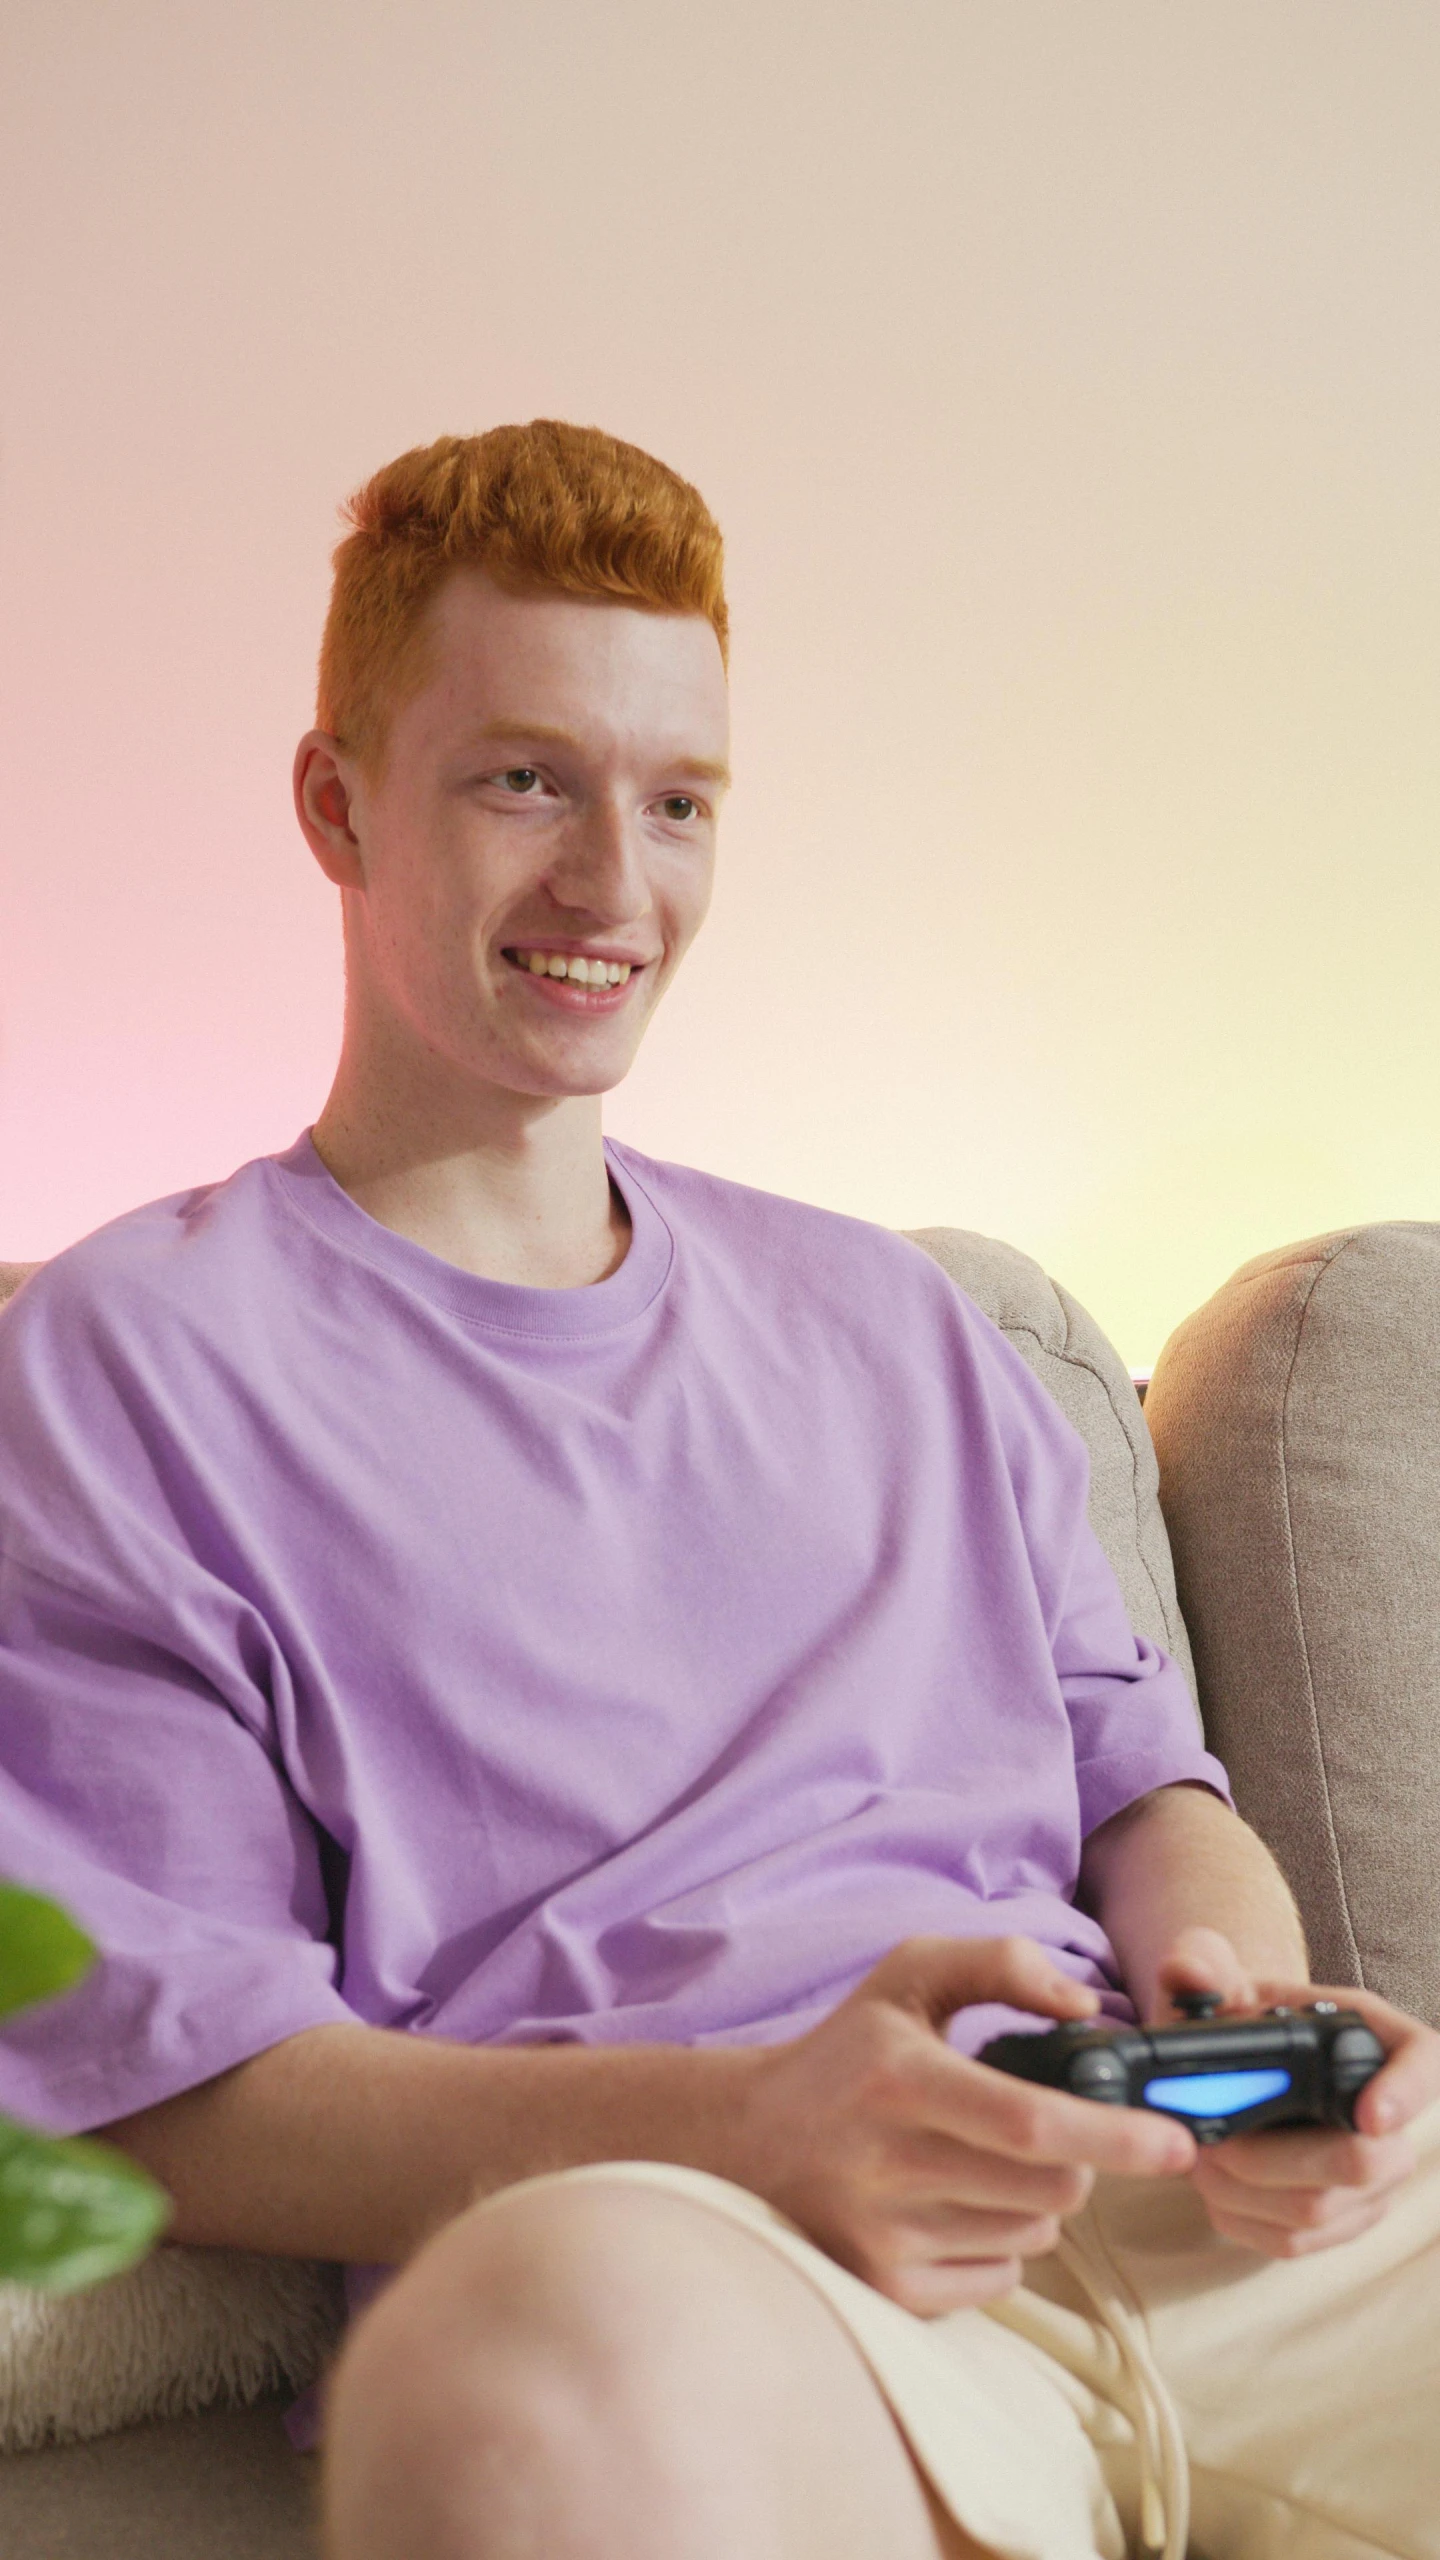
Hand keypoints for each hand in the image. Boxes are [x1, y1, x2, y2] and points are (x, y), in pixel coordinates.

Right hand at [734, 1935, 1194, 2315]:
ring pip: (1035, 2233)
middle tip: (1043, 2132)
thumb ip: (1002, 1964)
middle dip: (1079, 2161)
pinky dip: (1002, 2243)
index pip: (1028, 2122)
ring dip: (1037, 2200)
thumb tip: (1087, 2011)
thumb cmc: (850, 2052)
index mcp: (901, 2077)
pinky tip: (954, 2205)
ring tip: (979, 2162)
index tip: (1176, 2144)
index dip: (1111, 2135)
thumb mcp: (910, 1974)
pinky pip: (1002, 2279)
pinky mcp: (887, 2289)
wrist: (747, 2141)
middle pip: (1051, 2189)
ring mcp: (885, 2237)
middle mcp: (890, 2163)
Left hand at [1154, 1930, 1439, 2256]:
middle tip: (1215, 2142)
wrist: (1236, 2068)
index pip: (1424, 2062)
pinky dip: (1243, 2220)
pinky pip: (1297, 2243)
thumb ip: (1198, 1962)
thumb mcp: (1214, 1978)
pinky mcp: (1341, 2219)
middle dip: (1273, 2159)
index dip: (1407, 2091)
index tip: (1369, 2117)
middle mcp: (1387, 2112)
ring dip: (1246, 2192)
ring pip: (1321, 2211)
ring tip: (1202, 2159)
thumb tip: (1188, 1970)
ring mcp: (1372, 2176)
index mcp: (1371, 2035)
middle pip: (1362, 2162)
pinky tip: (1215, 2189)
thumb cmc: (1237, 2015)